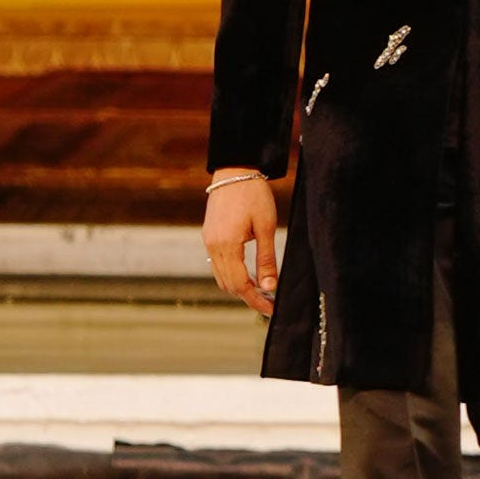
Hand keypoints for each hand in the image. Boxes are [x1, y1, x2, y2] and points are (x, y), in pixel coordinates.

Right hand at [202, 168, 279, 316]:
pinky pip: (218, 264)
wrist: (235, 169)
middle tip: (268, 304)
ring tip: (261, 292)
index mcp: (227, 245)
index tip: (271, 309)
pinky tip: (247, 275)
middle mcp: (213, 246)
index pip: (240, 284)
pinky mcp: (209, 236)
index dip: (256, 300)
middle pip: (228, 285)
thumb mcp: (266, 227)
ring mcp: (208, 241)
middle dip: (248, 297)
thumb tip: (269, 287)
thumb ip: (267, 259)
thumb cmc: (253, 195)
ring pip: (221, 277)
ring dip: (239, 287)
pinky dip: (232, 275)